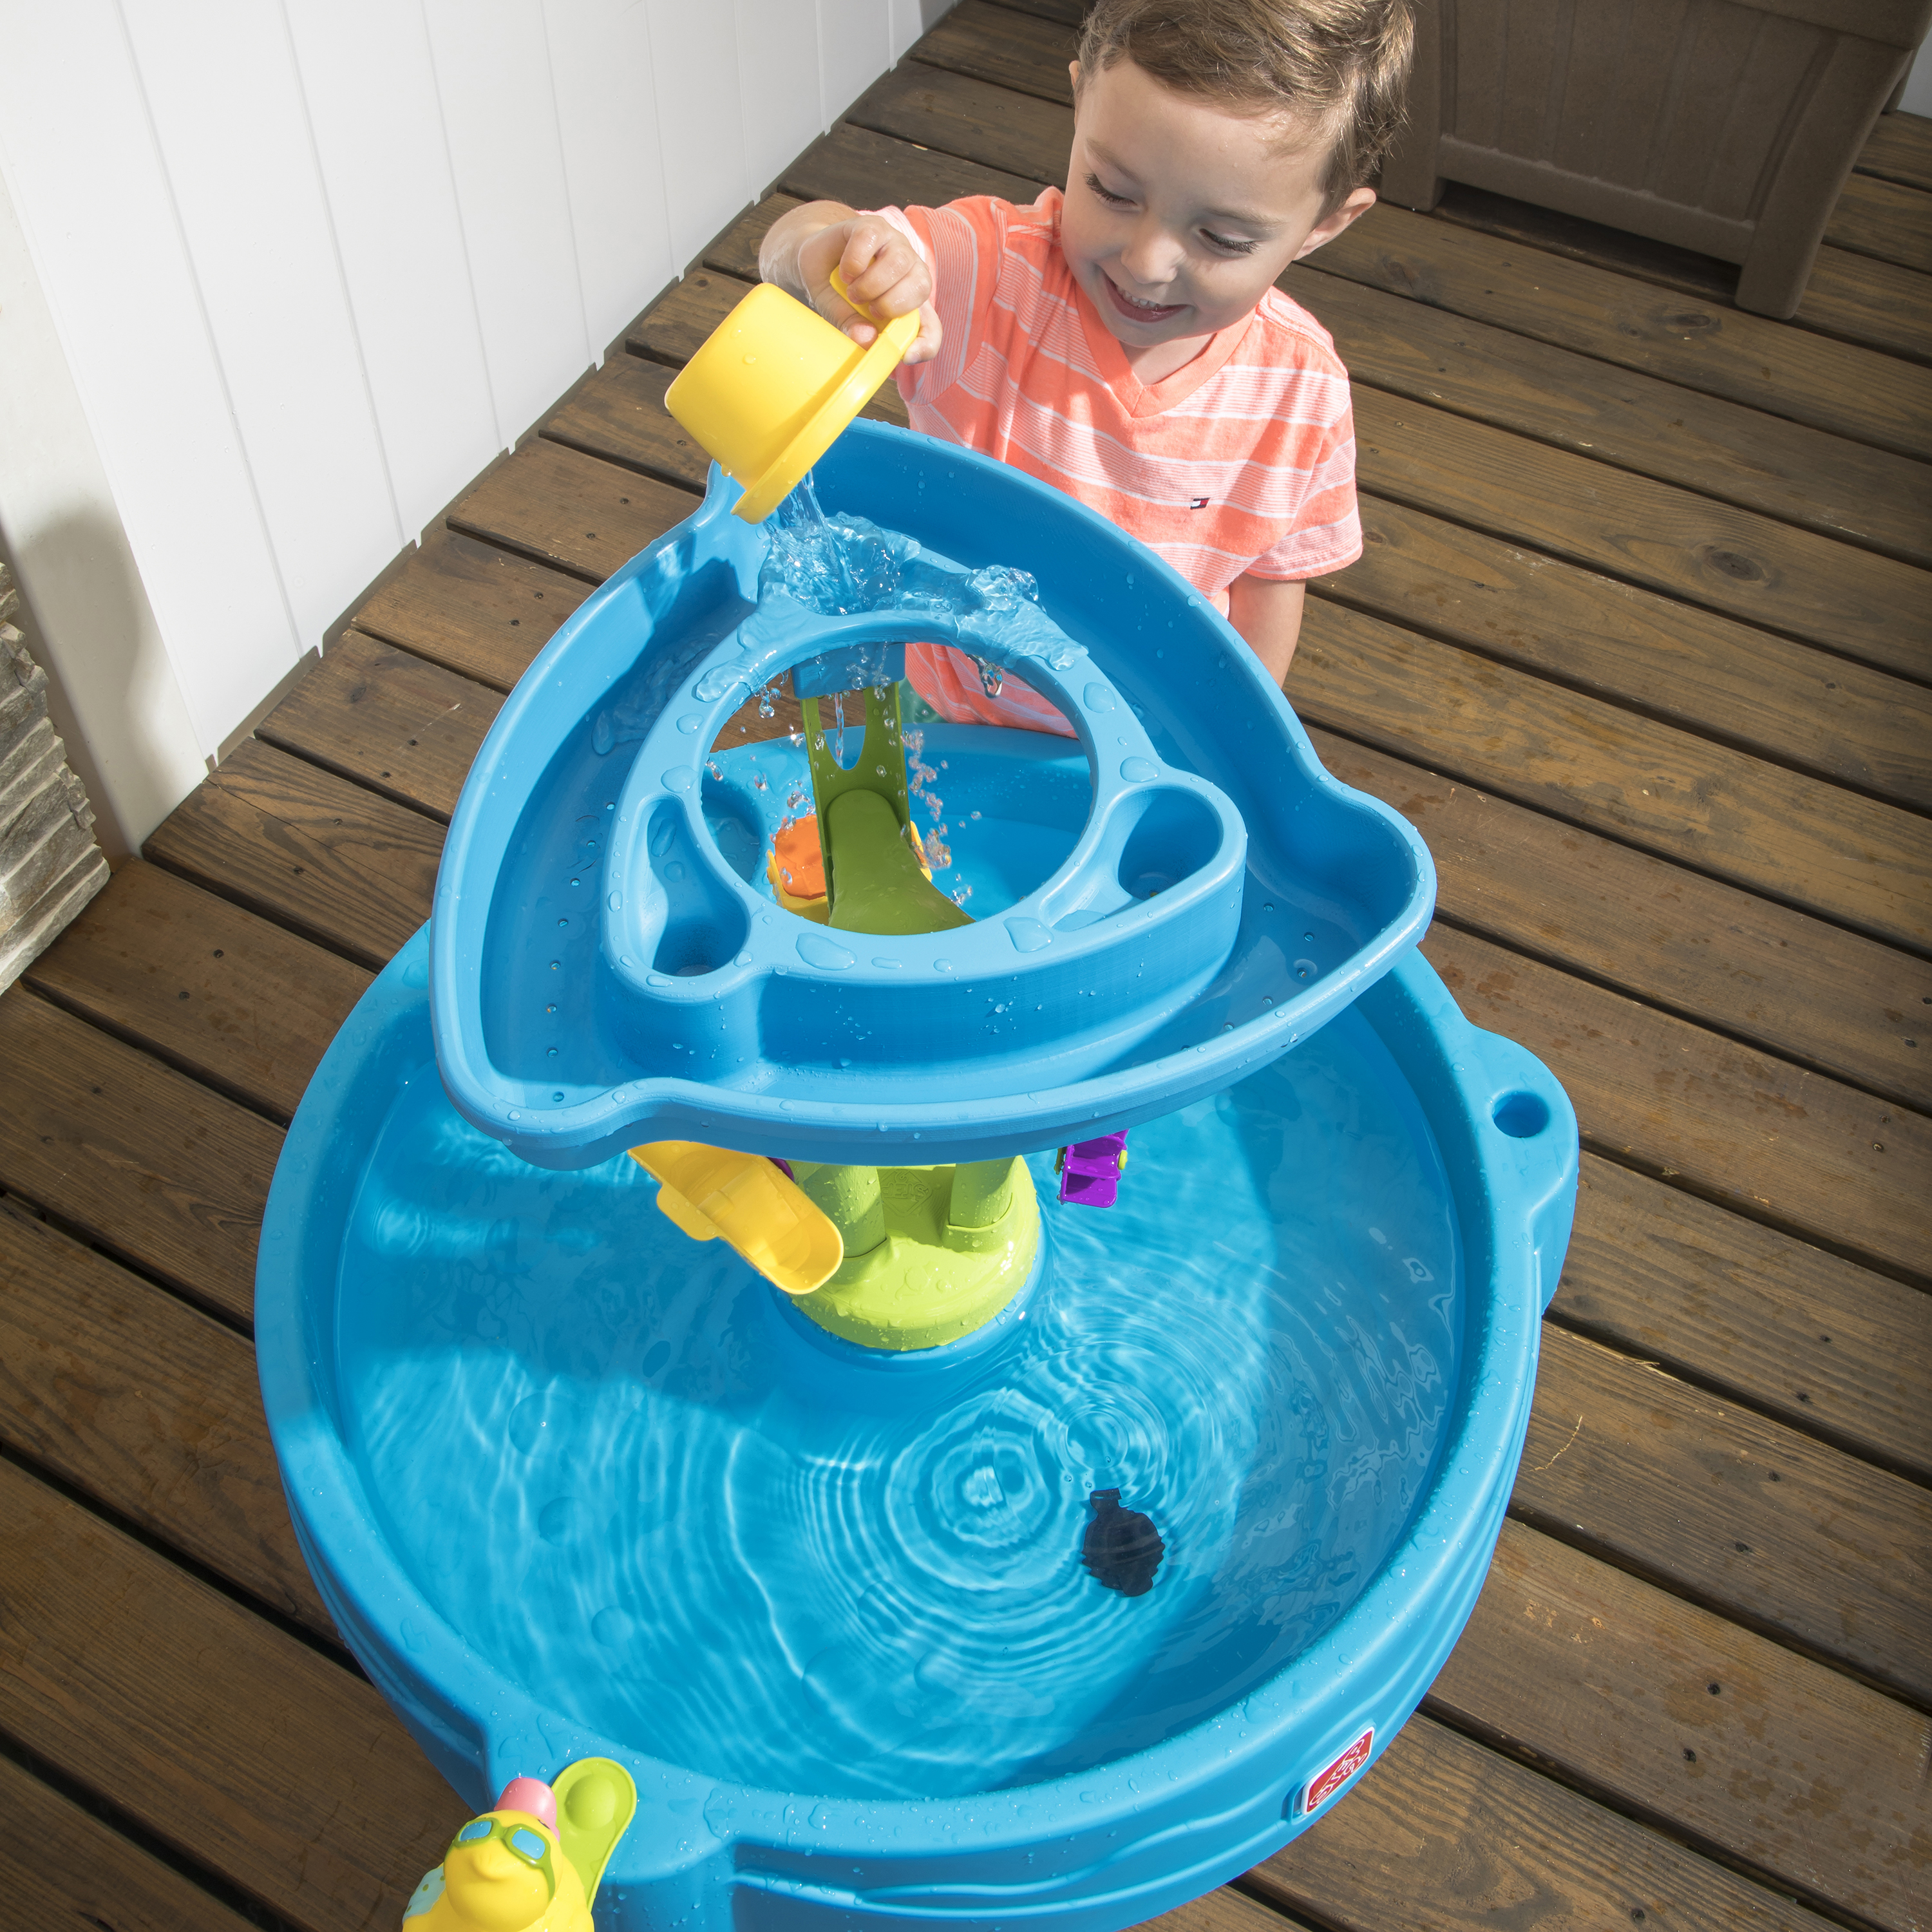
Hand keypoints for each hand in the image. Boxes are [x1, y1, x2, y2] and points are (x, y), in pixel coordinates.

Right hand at [767, 206, 941, 364]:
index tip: (906, 355)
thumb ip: (854, 327)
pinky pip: (871, 240)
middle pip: (922, 286)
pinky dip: (854, 261)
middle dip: (890, 305)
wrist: (814, 260)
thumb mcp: (843, 317)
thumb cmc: (835, 291)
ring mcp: (894, 244)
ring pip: (900, 261)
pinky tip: (846, 271)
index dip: (926, 344)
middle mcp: (909, 271)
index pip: (931, 328)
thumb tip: (866, 338)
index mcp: (909, 302)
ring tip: (852, 291)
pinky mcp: (874, 227)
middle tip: (867, 307)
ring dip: (871, 284)